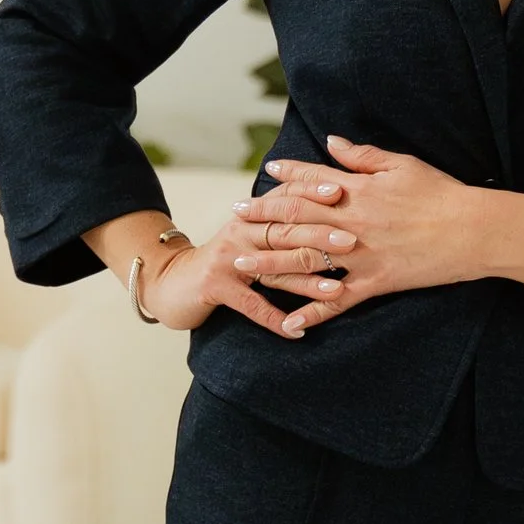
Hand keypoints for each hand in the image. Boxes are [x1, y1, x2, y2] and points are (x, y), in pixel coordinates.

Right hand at [82, 207, 330, 342]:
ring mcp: (227, 259)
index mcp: (252, 216)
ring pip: (273, 268)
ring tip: (336, 290)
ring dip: (307, 281)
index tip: (342, 192)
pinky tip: (297, 331)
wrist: (171, 282)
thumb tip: (322, 208)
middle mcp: (240, 231)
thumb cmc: (222, 261)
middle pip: (285, 231)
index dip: (312, 193)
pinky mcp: (215, 287)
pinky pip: (251, 305)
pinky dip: (275, 320)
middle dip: (320, 236)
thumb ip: (278, 222)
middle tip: (352, 241)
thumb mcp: (248, 235)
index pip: (285, 198)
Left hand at [227, 138, 493, 331]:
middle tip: (235, 216)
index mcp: (358, 190)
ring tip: (241, 264)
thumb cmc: (442, 193)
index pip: (314, 180)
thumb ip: (363, 156)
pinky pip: (337, 300)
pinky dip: (312, 312)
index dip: (289, 175)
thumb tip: (332, 141)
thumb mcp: (403, 164)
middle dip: (263, 217)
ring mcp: (360, 254)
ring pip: (305, 259)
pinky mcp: (374, 282)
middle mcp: (351, 221)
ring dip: (270, 262)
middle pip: (297, 218)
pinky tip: (288, 322)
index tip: (267, 173)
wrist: (473, 230)